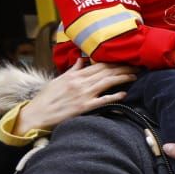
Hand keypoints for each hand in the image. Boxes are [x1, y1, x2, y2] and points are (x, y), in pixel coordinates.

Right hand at [13, 61, 136, 135]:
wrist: (37, 114)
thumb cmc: (47, 98)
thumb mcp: (58, 80)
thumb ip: (73, 70)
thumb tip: (82, 60)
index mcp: (74, 75)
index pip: (98, 65)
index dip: (114, 62)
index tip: (126, 59)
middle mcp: (80, 83)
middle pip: (105, 72)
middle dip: (123, 67)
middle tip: (137, 65)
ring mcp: (83, 95)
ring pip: (106, 82)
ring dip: (122, 78)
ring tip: (135, 75)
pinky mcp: (84, 107)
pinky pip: (102, 100)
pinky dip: (113, 96)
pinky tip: (124, 94)